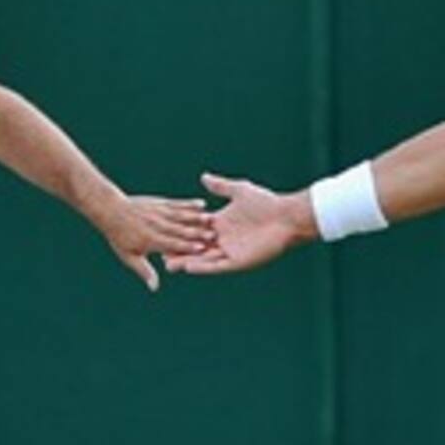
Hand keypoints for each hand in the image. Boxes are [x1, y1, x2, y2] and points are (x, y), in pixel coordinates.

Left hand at [98, 195, 215, 290]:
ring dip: (196, 218)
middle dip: (196, 233)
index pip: (171, 244)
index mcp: (150, 240)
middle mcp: (157, 226)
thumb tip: (154, 287)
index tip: (202, 249)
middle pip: (179, 230)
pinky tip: (202, 204)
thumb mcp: (129, 256)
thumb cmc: (119, 236)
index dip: (187, 246)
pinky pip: (177, 203)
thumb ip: (144, 271)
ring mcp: (159, 213)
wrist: (110, 210)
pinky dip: (190, 204)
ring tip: (210, 219)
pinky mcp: (161, 203)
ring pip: (181, 216)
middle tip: (213, 235)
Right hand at [165, 173, 315, 274]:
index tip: (162, 233)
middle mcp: (224, 240)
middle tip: (159, 254)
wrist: (286, 217)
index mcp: (222, 224)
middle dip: (179, 250)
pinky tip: (189, 267)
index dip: (181, 232)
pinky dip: (203, 267)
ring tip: (168, 265)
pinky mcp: (238, 262)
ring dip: (187, 262)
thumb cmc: (266, 203)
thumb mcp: (239, 191)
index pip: (196, 230)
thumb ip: (220, 187)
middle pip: (196, 247)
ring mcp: (230, 252)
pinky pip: (217, 266)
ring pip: (203, 259)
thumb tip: (204, 177)